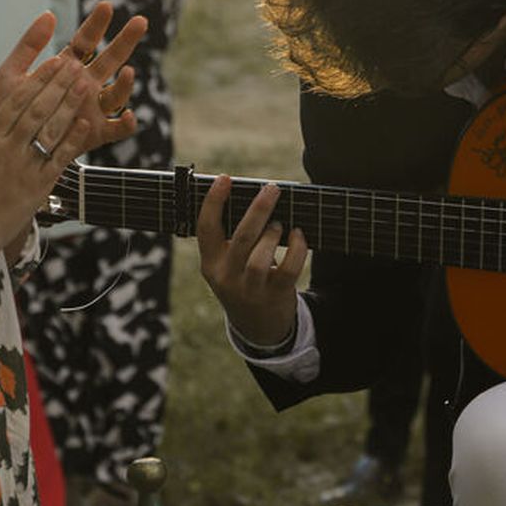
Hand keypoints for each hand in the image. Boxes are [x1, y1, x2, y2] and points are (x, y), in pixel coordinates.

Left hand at [0, 5, 146, 156]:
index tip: (106, 6)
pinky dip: (126, 124)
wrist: (5, 147)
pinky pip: (117, 129)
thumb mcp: (11, 73)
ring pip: (117, 94)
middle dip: (126, 41)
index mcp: (67, 69)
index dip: (96, 24)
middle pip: (110, 60)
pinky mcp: (95, 134)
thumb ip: (28, 45)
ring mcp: (92, 110)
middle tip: (140, 21)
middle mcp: (84, 87)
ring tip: (127, 71)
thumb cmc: (9, 110)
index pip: (86, 42)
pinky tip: (129, 116)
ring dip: (125, 83)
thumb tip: (49, 14)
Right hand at [0, 52, 93, 252]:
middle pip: (38, 109)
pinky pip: (59, 159)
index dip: (37, 79)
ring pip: (51, 130)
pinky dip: (73, 140)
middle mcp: (8, 149)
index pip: (17, 101)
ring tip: (85, 83)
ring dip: (70, 104)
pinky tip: (86, 122)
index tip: (53, 62)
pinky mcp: (39, 187)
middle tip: (76, 63)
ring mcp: (26, 168)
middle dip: (58, 84)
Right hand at [197, 176, 308, 347]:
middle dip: (257, 210)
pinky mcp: (274, 296)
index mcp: (211, 264)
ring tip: (279, 224)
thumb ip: (233, 238)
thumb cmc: (244, 281)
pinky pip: (288, 270)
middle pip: (240, 239)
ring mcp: (250, 289)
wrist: (258, 327)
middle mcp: (226, 277)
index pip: (205, 229)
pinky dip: (298, 249)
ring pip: (259, 259)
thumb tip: (256, 198)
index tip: (225, 179)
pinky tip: (300, 235)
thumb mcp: (228, 264)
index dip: (213, 202)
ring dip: (273, 235)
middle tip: (272, 189)